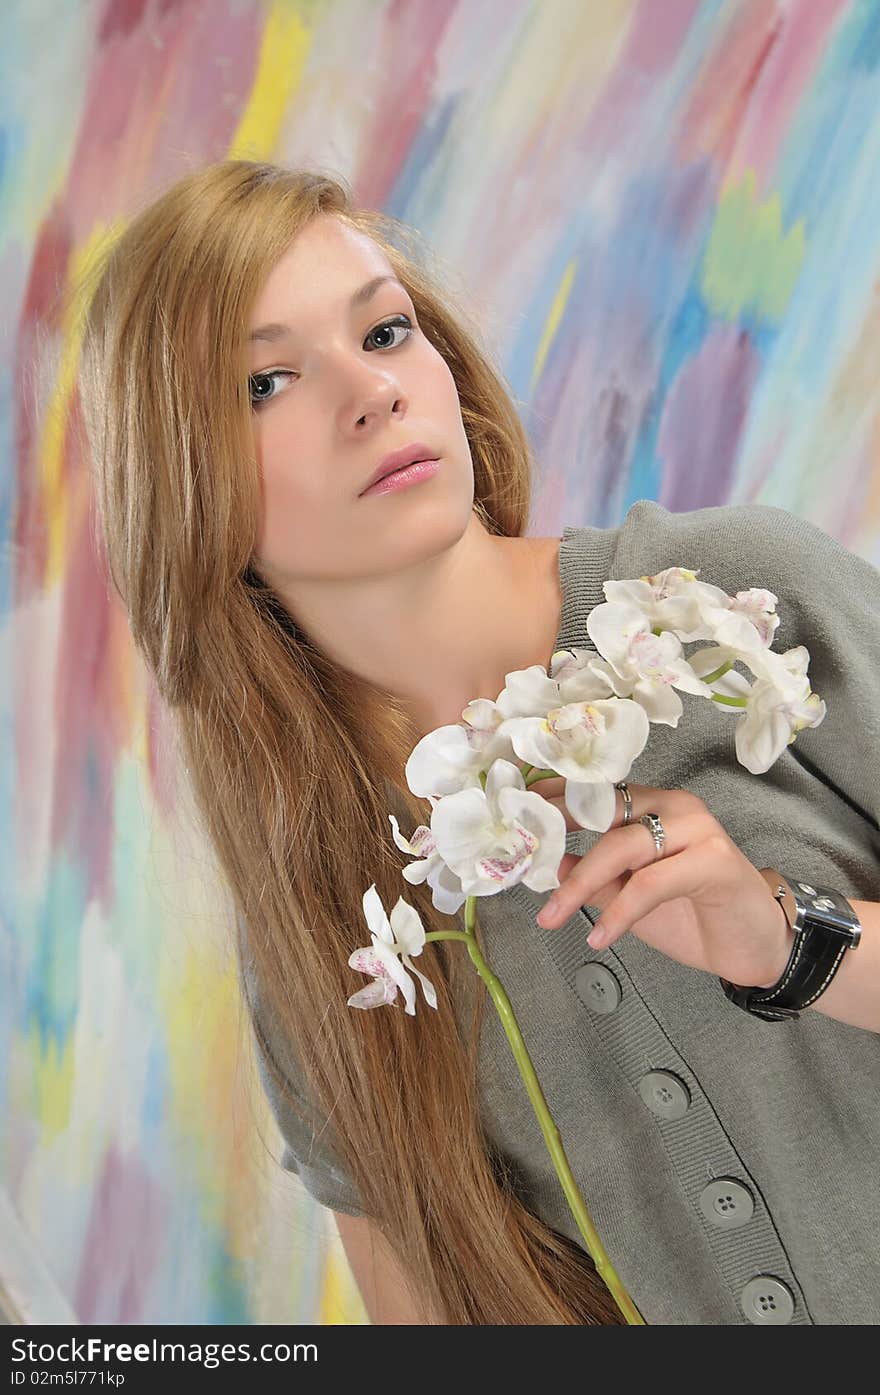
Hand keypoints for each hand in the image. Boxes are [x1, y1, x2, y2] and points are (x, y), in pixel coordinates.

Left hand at [530, 777, 794, 989]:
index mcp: (653, 804)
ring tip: (552, 916)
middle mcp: (675, 806)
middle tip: (520, 869)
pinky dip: (620, 911)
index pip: (595, 791)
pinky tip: (601, 936)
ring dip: (580, 884)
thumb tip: (546, 863)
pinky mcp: (715, 861)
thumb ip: (594, 877)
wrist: (754, 947)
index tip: (512, 811)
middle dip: (555, 843)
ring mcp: (698, 829)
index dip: (552, 799)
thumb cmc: (693, 916)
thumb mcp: (628, 897)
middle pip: (601, 815)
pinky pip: (651, 882)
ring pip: (622, 846)